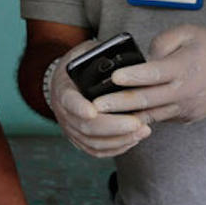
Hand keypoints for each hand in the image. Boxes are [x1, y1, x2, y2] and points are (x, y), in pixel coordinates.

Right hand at [48, 40, 151, 157]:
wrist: (65, 82)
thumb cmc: (79, 65)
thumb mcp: (83, 53)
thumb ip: (97, 54)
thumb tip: (117, 55)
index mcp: (63, 89)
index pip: (69, 101)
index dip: (80, 108)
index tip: (94, 111)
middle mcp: (63, 113)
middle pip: (86, 127)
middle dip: (113, 126)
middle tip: (137, 123)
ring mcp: (71, 129)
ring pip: (93, 143)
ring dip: (120, 139)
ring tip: (142, 130)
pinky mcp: (80, 140)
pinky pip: (97, 151)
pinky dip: (117, 148)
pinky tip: (134, 139)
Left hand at [93, 25, 205, 123]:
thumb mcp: (188, 32)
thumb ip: (163, 42)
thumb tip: (143, 59)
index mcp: (185, 67)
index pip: (155, 73)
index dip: (133, 76)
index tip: (114, 78)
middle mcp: (186, 91)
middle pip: (148, 100)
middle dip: (119, 104)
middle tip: (95, 107)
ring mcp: (187, 108)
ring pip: (152, 115)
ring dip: (126, 116)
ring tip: (101, 115)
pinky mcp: (187, 118)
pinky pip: (160, 118)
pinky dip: (142, 117)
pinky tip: (122, 116)